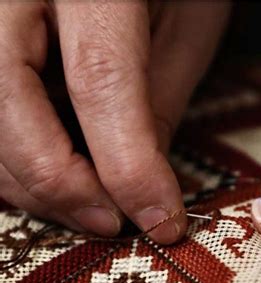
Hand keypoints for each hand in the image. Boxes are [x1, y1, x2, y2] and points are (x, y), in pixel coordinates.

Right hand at [0, 1, 229, 242]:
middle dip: (65, 186)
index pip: (99, 81)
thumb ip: (160, 102)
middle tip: (114, 222)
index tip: (161, 221)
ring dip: (36, 184)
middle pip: (10, 106)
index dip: (129, 167)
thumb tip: (140, 185)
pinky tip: (62, 177)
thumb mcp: (186, 25)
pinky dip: (17, 162)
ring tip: (93, 206)